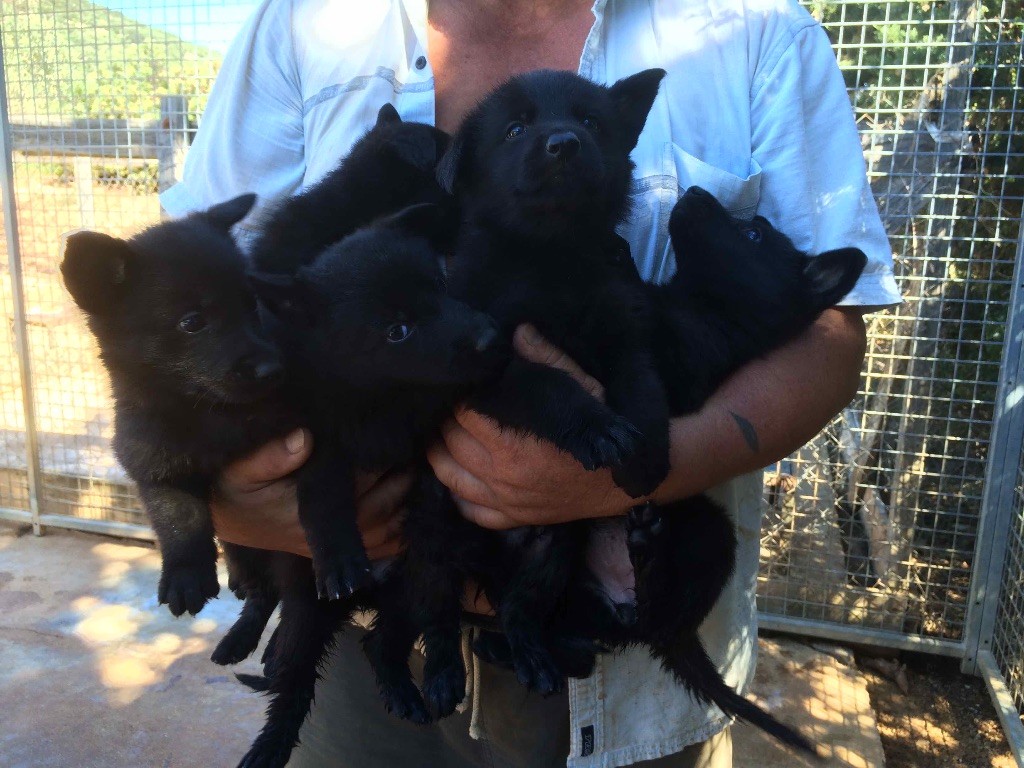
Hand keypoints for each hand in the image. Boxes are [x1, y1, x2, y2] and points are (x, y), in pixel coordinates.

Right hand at [211, 428, 411, 559]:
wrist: (223, 516)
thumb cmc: (232, 488)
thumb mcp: (240, 468)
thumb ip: (270, 455)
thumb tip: (305, 437)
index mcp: (308, 509)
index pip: (359, 481)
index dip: (382, 459)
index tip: (397, 435)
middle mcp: (326, 533)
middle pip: (382, 505)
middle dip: (403, 477)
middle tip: (418, 448)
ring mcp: (332, 545)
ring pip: (387, 529)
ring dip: (407, 503)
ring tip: (420, 473)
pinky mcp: (334, 549)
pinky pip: (377, 549)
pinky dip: (400, 534)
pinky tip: (413, 510)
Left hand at [427, 324, 635, 529]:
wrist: (625, 478)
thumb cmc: (602, 429)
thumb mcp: (581, 387)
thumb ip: (546, 359)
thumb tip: (518, 332)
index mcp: (515, 444)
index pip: (465, 415)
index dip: (459, 398)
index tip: (462, 387)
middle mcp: (503, 476)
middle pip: (451, 444)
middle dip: (446, 422)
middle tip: (448, 407)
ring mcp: (506, 502)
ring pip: (451, 478)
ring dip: (440, 455)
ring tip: (441, 436)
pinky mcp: (514, 519)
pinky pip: (471, 512)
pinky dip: (458, 496)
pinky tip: (459, 477)